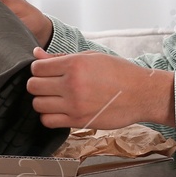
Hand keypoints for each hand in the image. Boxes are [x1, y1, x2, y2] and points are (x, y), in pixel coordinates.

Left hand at [26, 48, 174, 129]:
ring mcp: (74, 104)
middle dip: (38, 84)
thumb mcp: (92, 57)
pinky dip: (48, 116)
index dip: (38, 69)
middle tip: (48, 84)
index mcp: (75, 64)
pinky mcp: (78, 121)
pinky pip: (48, 121)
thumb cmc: (120, 73)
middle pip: (33, 86)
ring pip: (38, 104)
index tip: (46, 71)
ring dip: (42, 101)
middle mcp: (72, 84)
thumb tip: (36, 54)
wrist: (142, 94)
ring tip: (54, 98)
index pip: (37, 67)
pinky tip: (58, 110)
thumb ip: (61, 57)